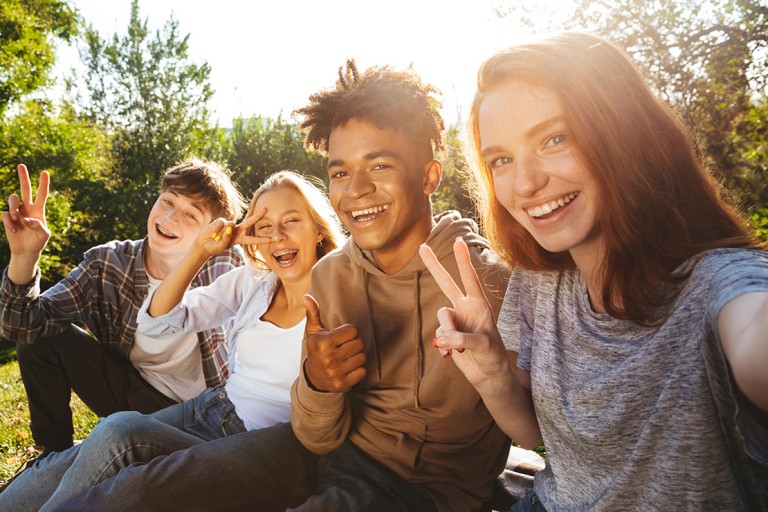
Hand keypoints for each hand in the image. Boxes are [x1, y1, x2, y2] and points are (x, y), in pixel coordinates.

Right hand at [2, 164, 50, 258]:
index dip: (43, 184)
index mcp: (39, 209)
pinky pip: (5, 214)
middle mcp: (27, 207)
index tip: (45, 172)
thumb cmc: (38, 242)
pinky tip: (13, 230)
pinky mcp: (8, 218)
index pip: (42, 194)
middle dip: (23, 177)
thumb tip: (26, 218)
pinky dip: (9, 222)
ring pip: (13, 199)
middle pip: (25, 188)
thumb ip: (38, 226)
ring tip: (16, 219)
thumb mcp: (44, 235)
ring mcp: (17, 212)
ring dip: (14, 208)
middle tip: (21, 165)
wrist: (26, 251)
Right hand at [195, 206, 270, 257]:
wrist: (203, 244)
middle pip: (249, 222)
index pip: (252, 239)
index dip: (261, 239)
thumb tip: (230, 224)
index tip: (270, 239)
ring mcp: (229, 225)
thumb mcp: (221, 246)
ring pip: (231, 225)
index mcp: (239, 239)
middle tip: (266, 209)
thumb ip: (226, 238)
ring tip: (216, 238)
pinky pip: (221, 223)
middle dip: (257, 216)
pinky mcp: (221, 221)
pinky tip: (213, 233)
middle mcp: (236, 231)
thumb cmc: (214, 247)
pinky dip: (217, 229)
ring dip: (222, 233)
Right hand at [302, 294, 366, 391]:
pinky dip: (358, 370)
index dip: (349, 332)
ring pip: (362, 357)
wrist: (314, 377)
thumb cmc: (317, 349)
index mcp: (324, 343)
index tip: (341, 337)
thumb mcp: (313, 331)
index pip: (353, 330)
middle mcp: (330, 358)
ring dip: (357, 356)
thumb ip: (313, 313)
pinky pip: (363, 371)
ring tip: (346, 357)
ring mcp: (336, 372)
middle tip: (344, 347)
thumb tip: (306, 296)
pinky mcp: (343, 383)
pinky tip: (348, 368)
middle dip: (354, 344)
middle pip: (359, 343)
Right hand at [419, 237, 510, 386]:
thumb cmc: (493, 357)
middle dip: (434, 265)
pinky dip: (442, 347)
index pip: (470, 278)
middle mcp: (465, 308)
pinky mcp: (447, 334)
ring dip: (447, 334)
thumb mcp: (482, 346)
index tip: (458, 240)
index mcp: (479, 305)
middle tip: (422, 246)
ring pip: (441, 317)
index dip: (463, 260)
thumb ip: (461, 339)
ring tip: (459, 349)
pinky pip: (437, 335)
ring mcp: (455, 320)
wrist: (489, 375)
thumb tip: (439, 339)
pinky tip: (451, 356)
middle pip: (446, 283)